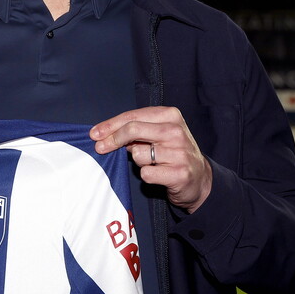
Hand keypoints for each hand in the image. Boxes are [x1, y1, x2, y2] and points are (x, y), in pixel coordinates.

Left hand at [90, 106, 211, 212]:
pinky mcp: (179, 173)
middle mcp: (176, 131)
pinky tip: (157, 173)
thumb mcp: (158, 134)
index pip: (133, 116)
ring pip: (138, 154)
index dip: (111, 125)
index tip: (95, 133)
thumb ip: (136, 131)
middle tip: (100, 148)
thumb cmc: (173, 152)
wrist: (199, 178)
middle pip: (133, 129)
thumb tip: (104, 134)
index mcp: (170, 116)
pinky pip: (146, 173)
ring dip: (137, 160)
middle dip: (112, 139)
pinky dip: (147, 175)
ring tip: (151, 162)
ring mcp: (179, 152)